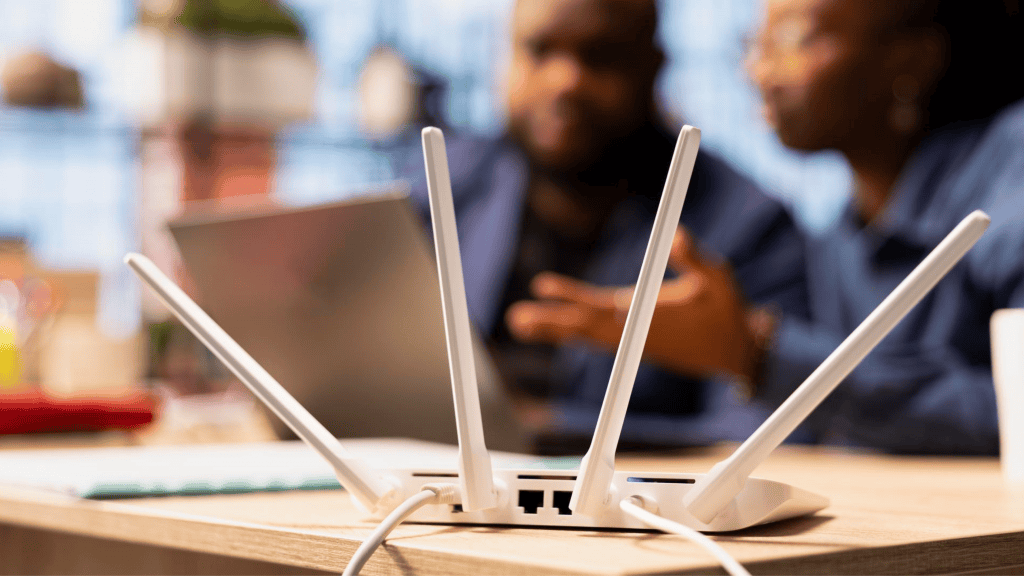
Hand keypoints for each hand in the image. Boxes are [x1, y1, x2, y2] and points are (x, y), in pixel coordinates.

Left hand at [505, 227, 762, 380]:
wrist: (733, 351)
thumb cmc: (725, 311)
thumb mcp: (718, 278)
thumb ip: (695, 259)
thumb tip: (677, 236)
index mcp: (646, 316)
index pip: (601, 306)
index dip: (570, 297)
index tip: (543, 288)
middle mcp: (631, 331)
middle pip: (582, 324)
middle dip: (549, 320)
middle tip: (515, 318)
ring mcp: (629, 338)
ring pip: (583, 332)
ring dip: (551, 328)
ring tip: (518, 323)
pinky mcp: (630, 340)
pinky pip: (594, 335)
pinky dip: (571, 329)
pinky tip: (549, 324)